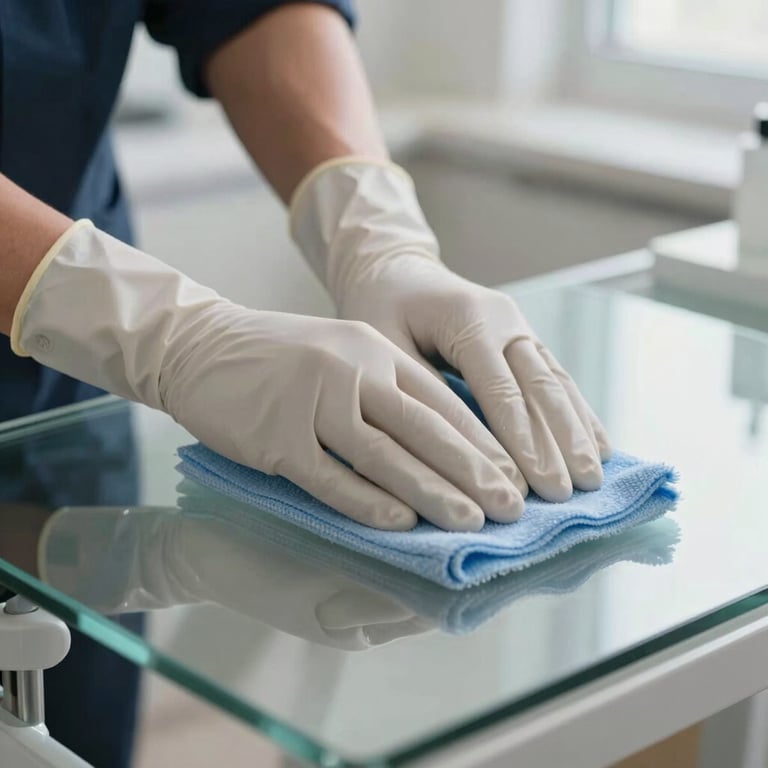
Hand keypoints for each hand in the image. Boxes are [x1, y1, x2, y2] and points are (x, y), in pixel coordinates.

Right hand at [11, 222, 523, 530]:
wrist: (199, 344)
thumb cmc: (277, 354)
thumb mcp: (341, 350)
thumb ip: (386, 385)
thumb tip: (440, 439)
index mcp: (372, 350)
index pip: (440, 400)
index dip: (480, 440)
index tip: (511, 473)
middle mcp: (349, 371)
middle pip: (422, 428)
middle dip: (472, 470)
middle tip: (509, 506)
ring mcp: (312, 403)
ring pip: (383, 455)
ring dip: (431, 492)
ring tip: (470, 522)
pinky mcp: (276, 437)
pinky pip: (329, 477)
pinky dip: (366, 501)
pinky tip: (400, 523)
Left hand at [291, 160, 610, 500]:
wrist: (396, 272)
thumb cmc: (382, 310)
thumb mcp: (382, 344)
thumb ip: (416, 391)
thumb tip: (446, 453)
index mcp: (469, 318)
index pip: (499, 389)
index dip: (519, 440)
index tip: (535, 485)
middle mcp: (504, 319)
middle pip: (539, 387)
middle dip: (558, 442)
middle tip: (570, 493)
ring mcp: (520, 327)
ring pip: (556, 383)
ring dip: (577, 432)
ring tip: (593, 477)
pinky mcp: (525, 339)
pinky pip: (557, 378)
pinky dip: (579, 413)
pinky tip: (598, 445)